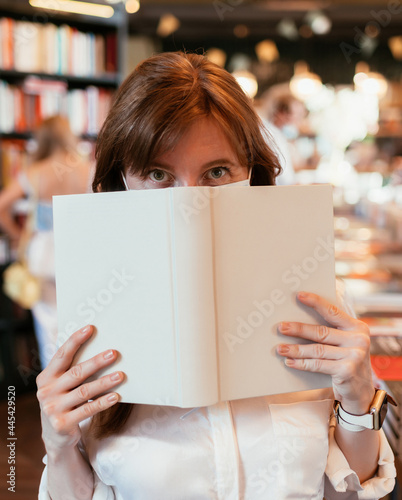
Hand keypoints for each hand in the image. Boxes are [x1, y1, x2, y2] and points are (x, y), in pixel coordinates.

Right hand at [36, 325, 122, 454]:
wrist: (55, 435)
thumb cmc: (64, 400)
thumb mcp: (62, 385)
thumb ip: (72, 369)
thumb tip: (100, 347)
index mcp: (46, 377)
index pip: (62, 355)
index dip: (75, 340)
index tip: (90, 328)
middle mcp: (46, 391)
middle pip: (76, 373)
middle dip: (96, 362)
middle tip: (114, 353)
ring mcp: (53, 408)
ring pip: (84, 391)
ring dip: (104, 382)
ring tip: (121, 375)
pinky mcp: (62, 424)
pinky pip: (87, 410)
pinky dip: (103, 402)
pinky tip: (116, 396)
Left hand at [276, 292, 374, 413]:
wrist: (361, 391)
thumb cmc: (346, 361)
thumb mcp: (345, 343)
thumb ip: (331, 331)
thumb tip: (299, 318)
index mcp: (357, 327)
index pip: (333, 311)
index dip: (315, 302)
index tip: (299, 295)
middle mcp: (359, 340)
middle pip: (321, 332)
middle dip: (298, 329)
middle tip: (281, 327)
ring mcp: (354, 356)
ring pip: (317, 350)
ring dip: (295, 349)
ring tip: (280, 348)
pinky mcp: (347, 371)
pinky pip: (317, 364)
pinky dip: (301, 363)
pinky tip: (289, 362)